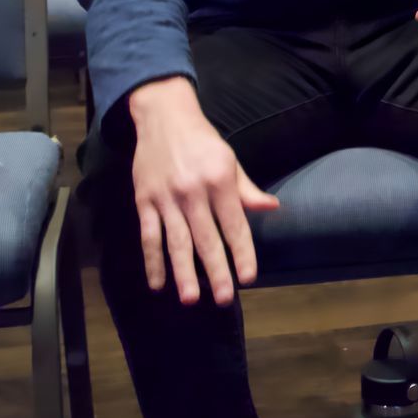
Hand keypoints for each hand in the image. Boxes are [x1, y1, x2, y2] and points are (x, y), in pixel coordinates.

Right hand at [126, 76, 279, 305]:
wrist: (163, 117)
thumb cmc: (203, 141)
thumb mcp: (230, 160)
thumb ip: (247, 190)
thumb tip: (273, 208)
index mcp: (220, 181)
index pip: (234, 224)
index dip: (242, 253)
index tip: (248, 278)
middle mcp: (193, 191)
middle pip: (206, 239)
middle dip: (216, 271)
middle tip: (222, 299)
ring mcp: (166, 198)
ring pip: (176, 242)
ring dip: (183, 273)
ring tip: (190, 298)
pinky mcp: (143, 200)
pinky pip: (149, 236)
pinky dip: (153, 261)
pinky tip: (158, 283)